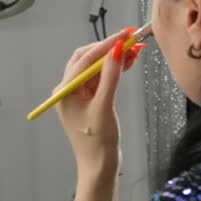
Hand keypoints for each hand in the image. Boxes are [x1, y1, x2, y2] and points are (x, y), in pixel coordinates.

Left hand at [54, 28, 145, 176]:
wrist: (98, 167)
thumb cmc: (98, 141)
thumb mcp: (105, 106)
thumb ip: (110, 76)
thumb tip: (116, 49)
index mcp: (65, 91)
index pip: (85, 59)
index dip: (106, 44)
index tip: (127, 34)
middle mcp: (67, 89)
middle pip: (87, 59)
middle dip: (109, 48)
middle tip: (132, 40)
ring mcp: (77, 95)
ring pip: (95, 68)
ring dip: (113, 58)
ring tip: (135, 50)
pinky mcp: (88, 100)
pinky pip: (99, 78)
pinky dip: (112, 70)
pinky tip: (127, 62)